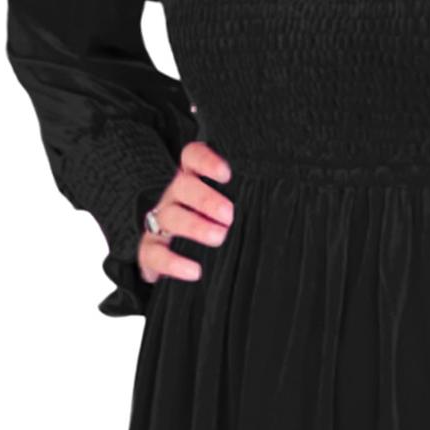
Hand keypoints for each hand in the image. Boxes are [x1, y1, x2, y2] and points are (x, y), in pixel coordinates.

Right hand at [137, 137, 234, 285]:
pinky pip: (155, 253)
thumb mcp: (228, 208)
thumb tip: (279, 206)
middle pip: (182, 186)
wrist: (178, 258)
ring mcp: (159, 221)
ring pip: (170, 216)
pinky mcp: (150, 249)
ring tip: (219, 238)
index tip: (227, 174)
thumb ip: (244, 202)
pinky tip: (194, 271)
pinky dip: (173, 263)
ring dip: (194, 226)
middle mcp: (175, 196)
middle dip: (206, 198)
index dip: (206, 161)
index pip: (192, 157)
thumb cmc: (214, 225)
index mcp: (193, 179)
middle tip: (229, 215)